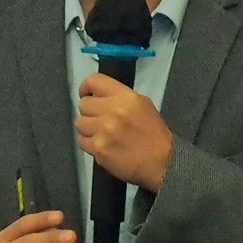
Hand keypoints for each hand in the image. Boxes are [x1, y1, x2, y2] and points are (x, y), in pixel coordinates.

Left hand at [76, 74, 173, 193]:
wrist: (163, 162)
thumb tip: (100, 95)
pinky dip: (90, 144)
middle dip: (90, 113)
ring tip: (102, 135)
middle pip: (84, 104)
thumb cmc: (154, 136)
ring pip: (80, 123)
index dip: (86, 88)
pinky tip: (103, 146)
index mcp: (126, 97)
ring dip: (88, 129)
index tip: (86, 94)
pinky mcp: (99, 148)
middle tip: (100, 121)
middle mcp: (114, 110)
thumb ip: (120, 97)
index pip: (94, 81)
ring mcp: (105, 130)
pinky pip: (82, 141)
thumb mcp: (143, 105)